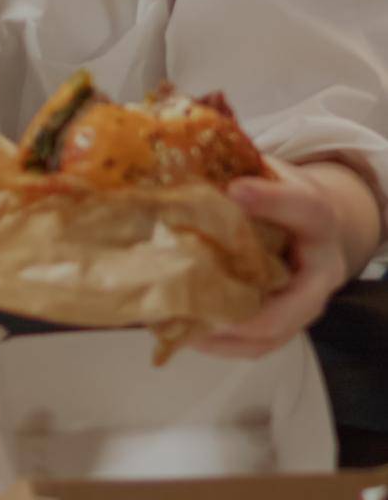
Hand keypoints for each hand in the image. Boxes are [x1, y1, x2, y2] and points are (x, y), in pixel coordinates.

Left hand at [190, 156, 347, 357]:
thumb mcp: (269, 171)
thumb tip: (189, 156)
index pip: (302, 208)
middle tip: (200, 304)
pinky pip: (256, 345)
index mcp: (317, 217)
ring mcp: (304, 304)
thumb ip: (241, 167)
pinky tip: (185, 332)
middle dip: (246, 311)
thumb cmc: (282, 195)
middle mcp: (319, 269)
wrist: (312, 228)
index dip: (269, 200)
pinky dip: (221, 344)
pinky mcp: (286, 324)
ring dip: (225, 336)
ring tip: (181, 326)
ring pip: (271, 333)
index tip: (234, 188)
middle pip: (293, 302)